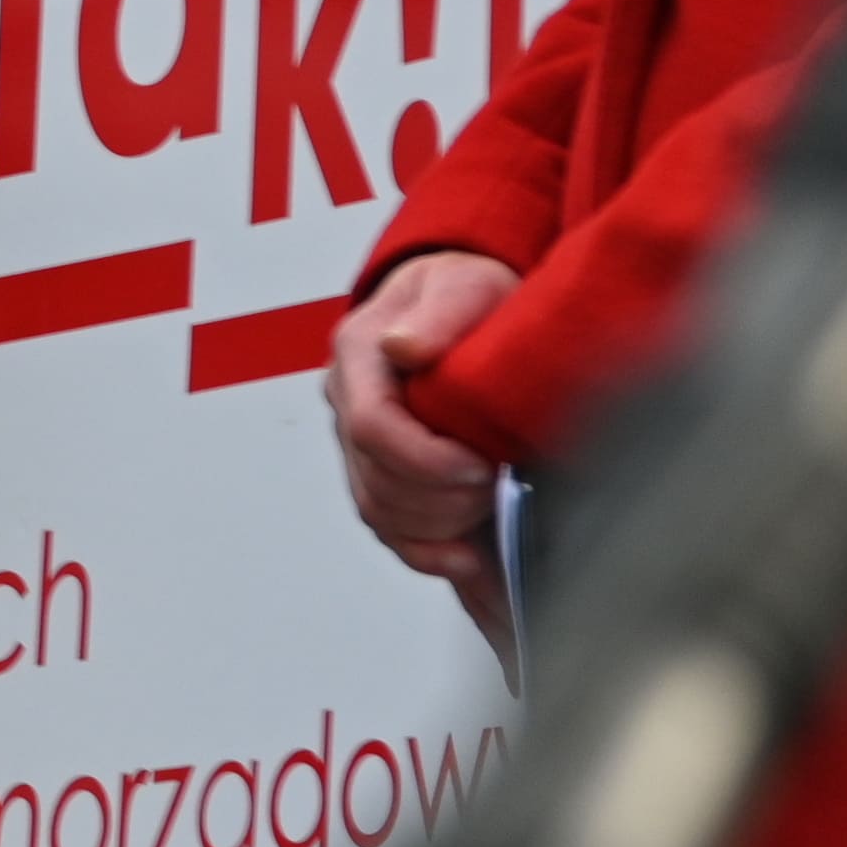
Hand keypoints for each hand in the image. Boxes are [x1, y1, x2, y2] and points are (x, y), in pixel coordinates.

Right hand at [331, 248, 521, 658]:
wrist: (462, 297)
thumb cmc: (466, 288)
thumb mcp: (464, 286)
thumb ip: (438, 314)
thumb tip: (401, 349)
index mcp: (357, 354)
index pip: (371, 427)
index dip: (425, 461)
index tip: (481, 468)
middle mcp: (347, 398)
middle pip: (374, 478)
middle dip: (441, 498)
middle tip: (498, 486)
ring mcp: (358, 438)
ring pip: (378, 509)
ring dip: (437, 526)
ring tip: (489, 511)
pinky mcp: (378, 466)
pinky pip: (386, 525)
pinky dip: (424, 551)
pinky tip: (465, 560)